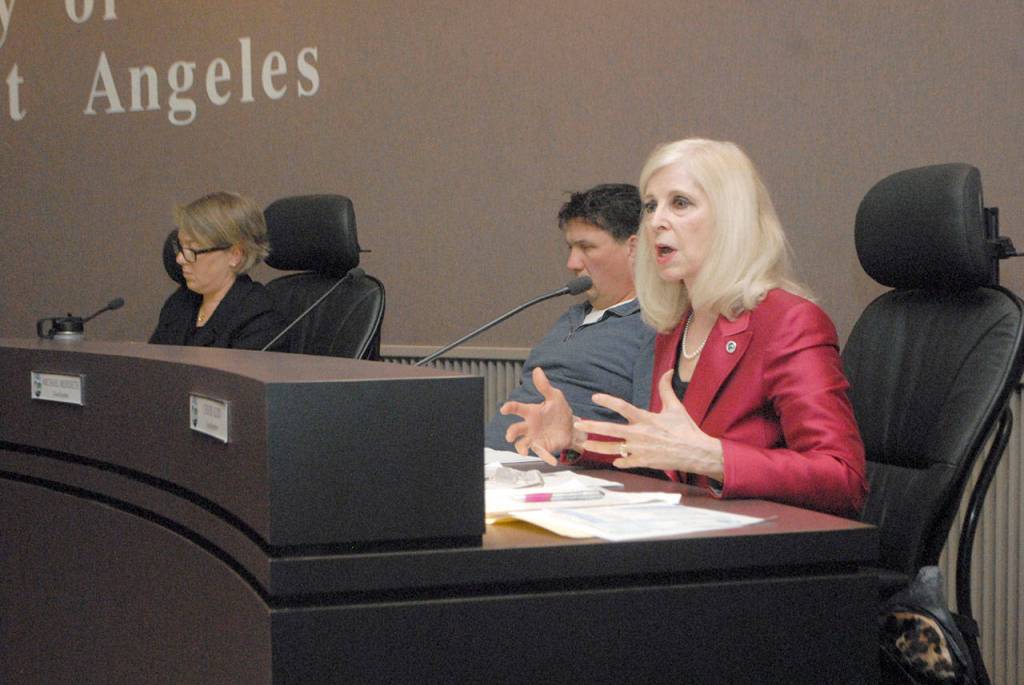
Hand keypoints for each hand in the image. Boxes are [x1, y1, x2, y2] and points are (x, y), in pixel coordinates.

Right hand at [500, 367, 578, 464]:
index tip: (504, 409)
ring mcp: (535, 438)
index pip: (517, 409)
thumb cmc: (559, 411)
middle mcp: (529, 426)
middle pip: (516, 429)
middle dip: (511, 433)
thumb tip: (537, 370)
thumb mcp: (555, 397)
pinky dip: (546, 458)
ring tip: (524, 452)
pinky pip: (542, 453)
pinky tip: (553, 461)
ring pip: (522, 444)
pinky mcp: (544, 447)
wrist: (572, 427)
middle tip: (510, 436)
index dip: (509, 408)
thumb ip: (544, 386)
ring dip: (521, 448)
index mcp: (531, 412)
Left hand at [574, 370, 724, 479]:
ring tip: (584, 445)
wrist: (696, 452)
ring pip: (613, 449)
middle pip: (611, 429)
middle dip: (593, 427)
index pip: (623, 407)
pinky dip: (619, 461)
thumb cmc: (686, 429)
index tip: (595, 397)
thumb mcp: (676, 407)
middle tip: (578, 424)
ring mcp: (640, 449)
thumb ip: (666, 389)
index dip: (608, 400)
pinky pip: (626, 462)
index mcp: (646, 418)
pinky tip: (613, 461)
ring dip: (598, 447)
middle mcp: (640, 434)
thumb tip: (668, 371)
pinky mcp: (644, 462)